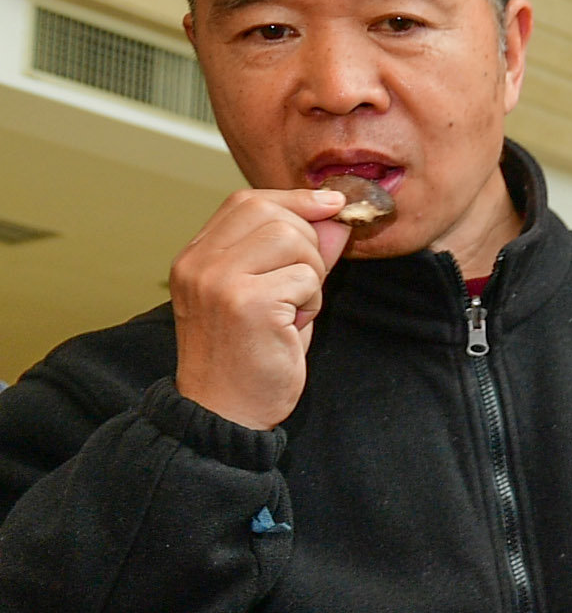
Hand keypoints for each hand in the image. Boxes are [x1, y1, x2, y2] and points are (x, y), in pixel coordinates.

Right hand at [169, 188, 357, 429]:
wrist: (225, 413)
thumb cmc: (249, 357)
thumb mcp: (272, 296)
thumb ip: (299, 255)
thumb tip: (335, 215)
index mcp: (195, 258)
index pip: (247, 202)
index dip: (295, 199)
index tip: (332, 205)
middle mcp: (198, 263)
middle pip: (273, 214)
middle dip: (308, 243)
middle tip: (303, 286)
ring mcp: (218, 280)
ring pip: (293, 240)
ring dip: (311, 276)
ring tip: (294, 310)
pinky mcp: (245, 302)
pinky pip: (305, 278)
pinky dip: (312, 302)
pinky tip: (292, 327)